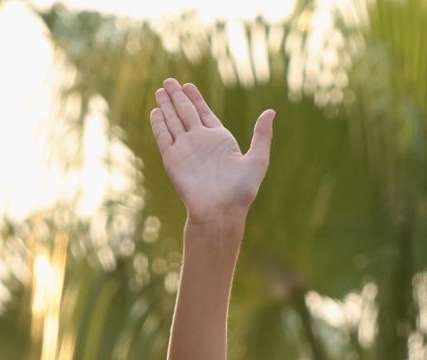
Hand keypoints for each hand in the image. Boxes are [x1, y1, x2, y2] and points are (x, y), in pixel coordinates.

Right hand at [149, 78, 273, 221]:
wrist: (220, 211)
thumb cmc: (241, 191)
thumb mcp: (257, 160)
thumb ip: (262, 135)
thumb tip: (271, 112)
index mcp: (219, 140)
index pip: (203, 113)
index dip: (195, 98)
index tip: (188, 85)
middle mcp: (200, 142)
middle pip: (186, 113)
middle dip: (177, 96)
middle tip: (169, 81)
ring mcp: (185, 149)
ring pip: (173, 121)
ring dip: (166, 106)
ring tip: (160, 90)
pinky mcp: (173, 159)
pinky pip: (164, 137)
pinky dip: (159, 124)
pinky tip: (155, 111)